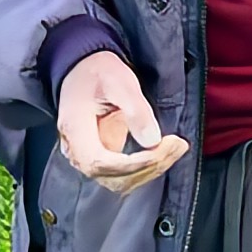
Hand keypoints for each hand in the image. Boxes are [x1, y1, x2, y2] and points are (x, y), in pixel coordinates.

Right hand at [56, 50, 187, 195]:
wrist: (84, 70)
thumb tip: (152, 140)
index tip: (159, 151)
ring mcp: (87, 156)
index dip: (131, 164)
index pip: (99, 162)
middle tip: (176, 145)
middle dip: (148, 167)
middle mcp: (76, 149)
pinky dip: (147, 168)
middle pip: (111, 177)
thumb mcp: (119, 81)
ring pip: (119, 180)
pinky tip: (166, 151)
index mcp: (75, 128)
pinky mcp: (102, 158)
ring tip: (176, 147)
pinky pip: (124, 174)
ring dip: (150, 170)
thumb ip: (135, 109)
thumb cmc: (99, 72)